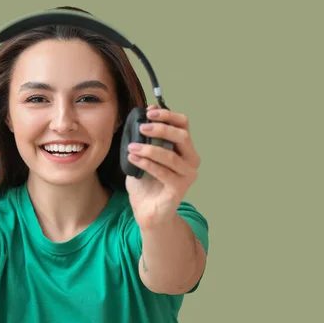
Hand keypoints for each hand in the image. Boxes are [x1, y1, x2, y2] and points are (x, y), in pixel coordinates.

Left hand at [125, 104, 200, 229]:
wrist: (147, 211)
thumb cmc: (146, 182)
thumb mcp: (144, 156)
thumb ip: (145, 139)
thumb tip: (141, 117)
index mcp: (185, 148)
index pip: (183, 124)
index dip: (168, 115)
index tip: (149, 111)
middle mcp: (191, 160)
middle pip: (181, 136)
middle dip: (161, 128)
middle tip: (141, 127)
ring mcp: (187, 175)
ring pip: (170, 155)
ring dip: (149, 148)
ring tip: (132, 147)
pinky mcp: (179, 189)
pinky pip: (163, 172)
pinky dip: (146, 163)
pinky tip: (133, 158)